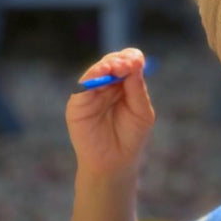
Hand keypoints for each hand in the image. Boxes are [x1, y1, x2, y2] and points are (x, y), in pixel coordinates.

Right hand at [66, 49, 155, 175]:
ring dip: (107, 66)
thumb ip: (137, 90)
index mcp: (125, 86)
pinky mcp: (78, 104)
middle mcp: (107, 86)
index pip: (127, 63)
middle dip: (120, 61)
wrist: (115, 162)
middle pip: (111, 62)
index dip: (132, 59)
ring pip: (97, 71)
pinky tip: (101, 73)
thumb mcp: (142, 112)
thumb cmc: (131, 137)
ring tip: (117, 68)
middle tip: (128, 64)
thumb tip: (136, 64)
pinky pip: (83, 86)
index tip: (138, 60)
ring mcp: (91, 93)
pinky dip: (92, 77)